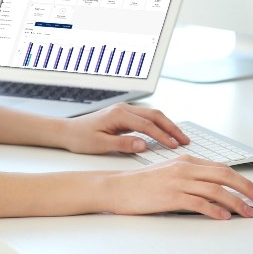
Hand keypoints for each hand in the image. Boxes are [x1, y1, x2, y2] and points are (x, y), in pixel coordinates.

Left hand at [60, 103, 187, 154]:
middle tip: (185, 140)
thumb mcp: (101, 145)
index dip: (163, 135)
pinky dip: (158, 125)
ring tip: (179, 138)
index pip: (147, 125)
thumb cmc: (81, 138)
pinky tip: (165, 133)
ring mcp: (125, 110)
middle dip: (171, 127)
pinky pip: (146, 118)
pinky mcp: (124, 115)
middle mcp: (124, 108)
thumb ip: (123, 144)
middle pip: (155, 115)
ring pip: (153, 115)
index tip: (174, 145)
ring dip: (167, 125)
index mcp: (119, 114)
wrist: (67, 131)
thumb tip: (144, 144)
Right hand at [102, 156, 252, 218]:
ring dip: (236, 202)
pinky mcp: (171, 196)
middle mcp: (185, 168)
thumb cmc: (142, 183)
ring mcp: (178, 182)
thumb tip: (214, 188)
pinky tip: (223, 216)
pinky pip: (198, 202)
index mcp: (187, 160)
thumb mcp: (170, 172)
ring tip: (247, 212)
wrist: (118, 187)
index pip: (222, 168)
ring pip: (216, 190)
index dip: (242, 180)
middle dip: (247, 188)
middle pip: (225, 175)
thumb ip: (191, 176)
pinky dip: (214, 209)